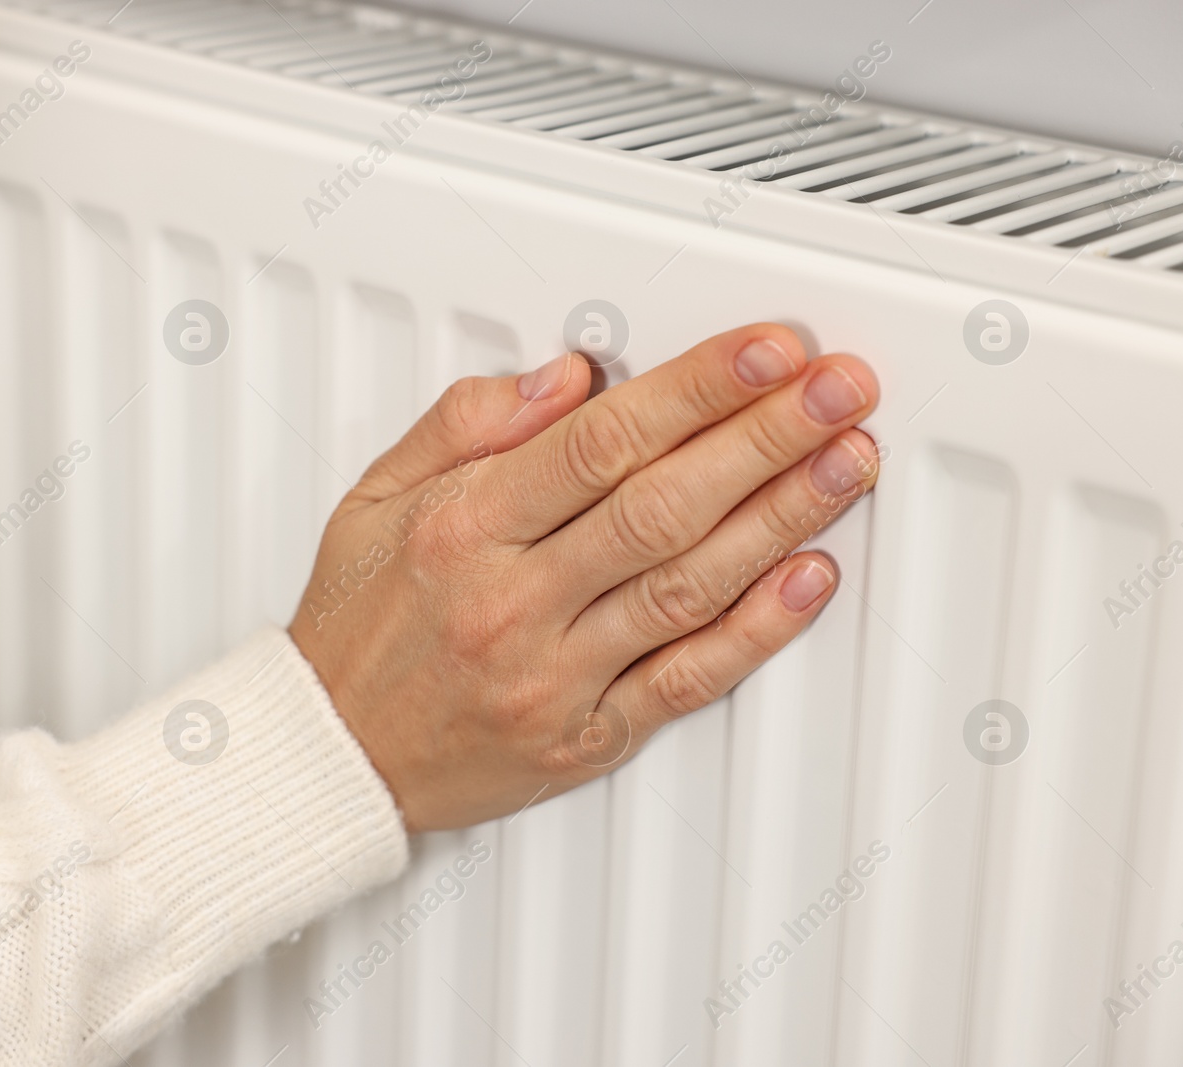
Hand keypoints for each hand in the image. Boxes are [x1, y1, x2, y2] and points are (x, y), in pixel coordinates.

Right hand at [288, 324, 878, 831]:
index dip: (696, 389)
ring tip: (848, 461)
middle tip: (837, 389)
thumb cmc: (355, 626)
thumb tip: (564, 378)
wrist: (334, 755)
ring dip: (784, 515)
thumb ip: (465, 424)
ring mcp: (554, 675)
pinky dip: (758, 628)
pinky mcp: (587, 736)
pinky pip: (686, 678)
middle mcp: (511, 601)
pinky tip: (810, 578)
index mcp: (461, 528)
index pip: (600, 442)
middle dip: (766, 436)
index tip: (763, 352)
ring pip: (690, 585)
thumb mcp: (373, 497)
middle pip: (663, 505)